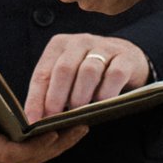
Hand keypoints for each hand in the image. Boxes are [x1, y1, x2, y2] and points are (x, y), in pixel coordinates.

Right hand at [0, 69, 88, 162]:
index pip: (8, 152)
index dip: (33, 146)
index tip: (53, 133)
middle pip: (29, 159)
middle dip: (56, 144)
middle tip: (79, 125)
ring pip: (35, 160)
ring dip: (59, 146)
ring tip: (81, 127)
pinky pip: (34, 158)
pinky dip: (52, 147)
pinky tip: (68, 132)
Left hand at [24, 34, 150, 124]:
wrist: (128, 59)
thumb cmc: (90, 73)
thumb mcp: (68, 77)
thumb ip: (51, 92)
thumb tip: (35, 120)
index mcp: (59, 45)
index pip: (42, 73)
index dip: (36, 99)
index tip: (34, 120)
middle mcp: (80, 42)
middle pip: (64, 70)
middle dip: (56, 98)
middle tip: (55, 119)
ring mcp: (104, 47)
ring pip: (88, 71)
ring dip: (81, 95)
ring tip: (79, 112)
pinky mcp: (126, 57)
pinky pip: (115, 75)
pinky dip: (107, 92)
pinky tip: (102, 104)